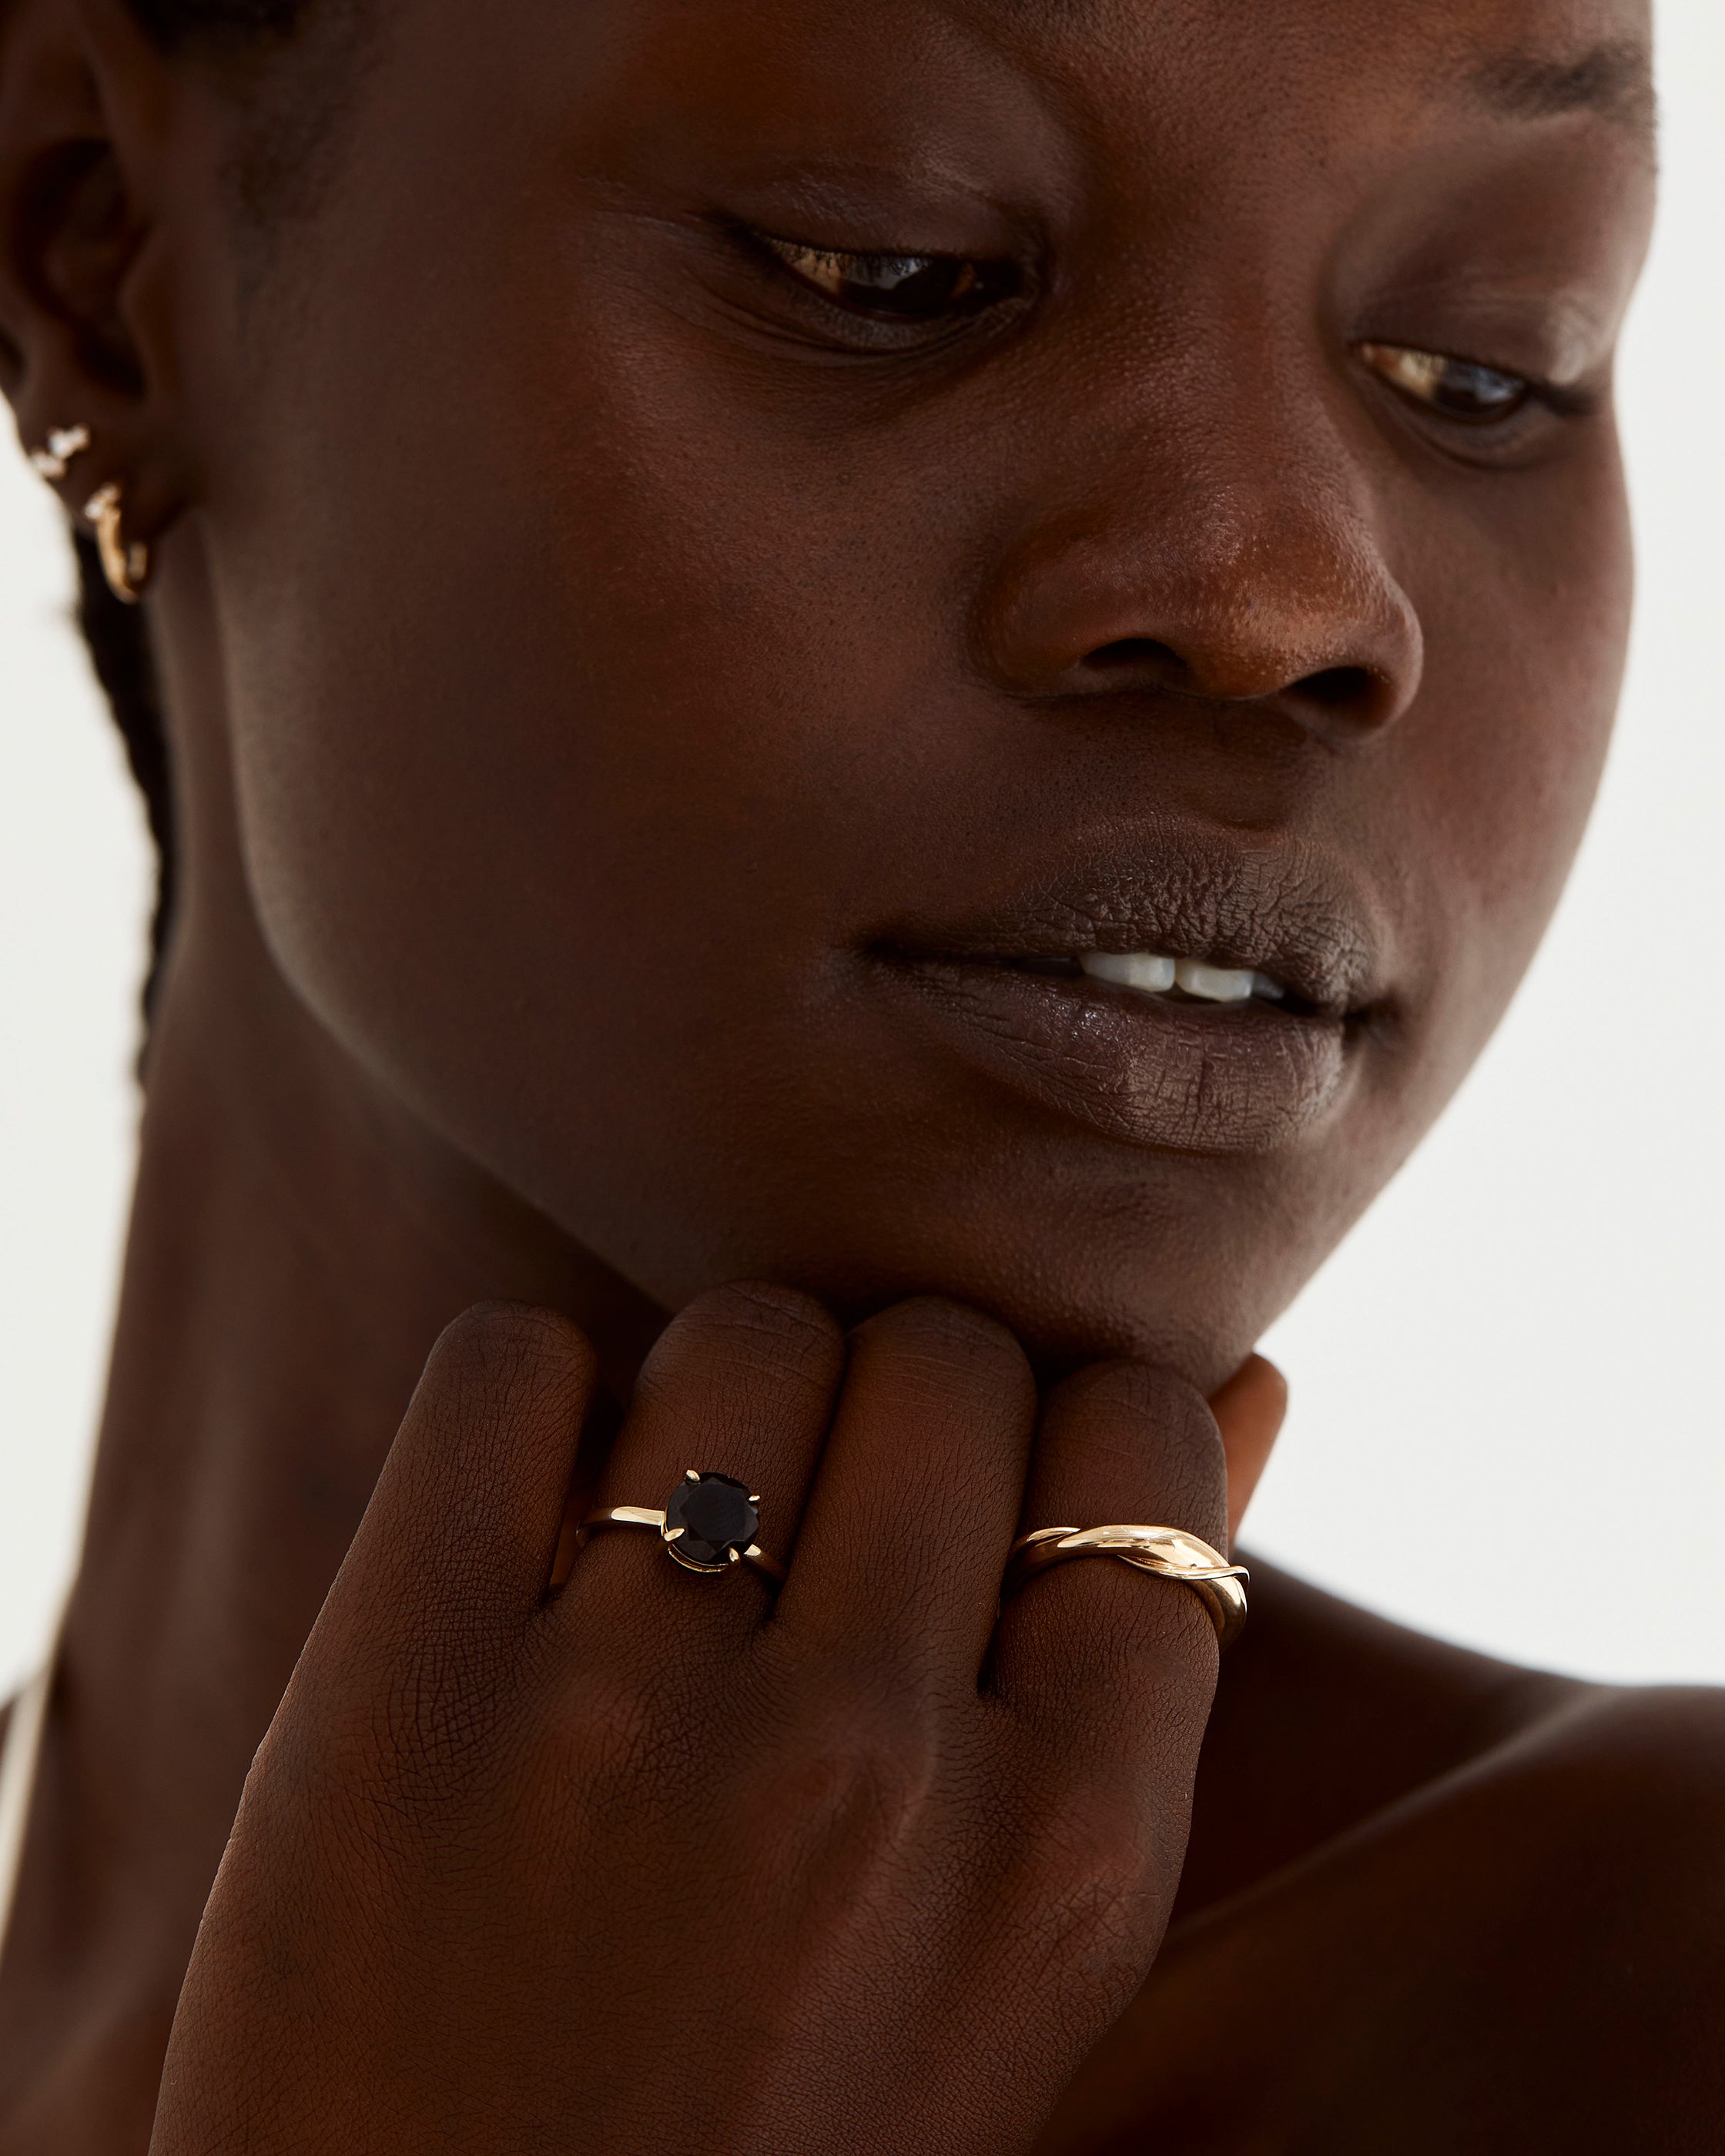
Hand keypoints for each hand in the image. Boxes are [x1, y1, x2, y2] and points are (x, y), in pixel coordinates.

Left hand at [150, 1289, 1259, 2154]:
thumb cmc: (781, 2128)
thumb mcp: (1018, 1961)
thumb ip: (1141, 1672)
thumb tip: (1254, 1382)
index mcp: (1060, 1862)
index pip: (1132, 1446)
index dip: (1067, 1430)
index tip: (995, 1489)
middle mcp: (862, 1776)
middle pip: (941, 1357)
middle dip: (896, 1404)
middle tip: (825, 1520)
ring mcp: (620, 1730)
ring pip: (743, 1336)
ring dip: (721, 1391)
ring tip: (682, 1528)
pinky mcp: (393, 1700)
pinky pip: (511, 1366)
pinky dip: (531, 1398)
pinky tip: (532, 1518)